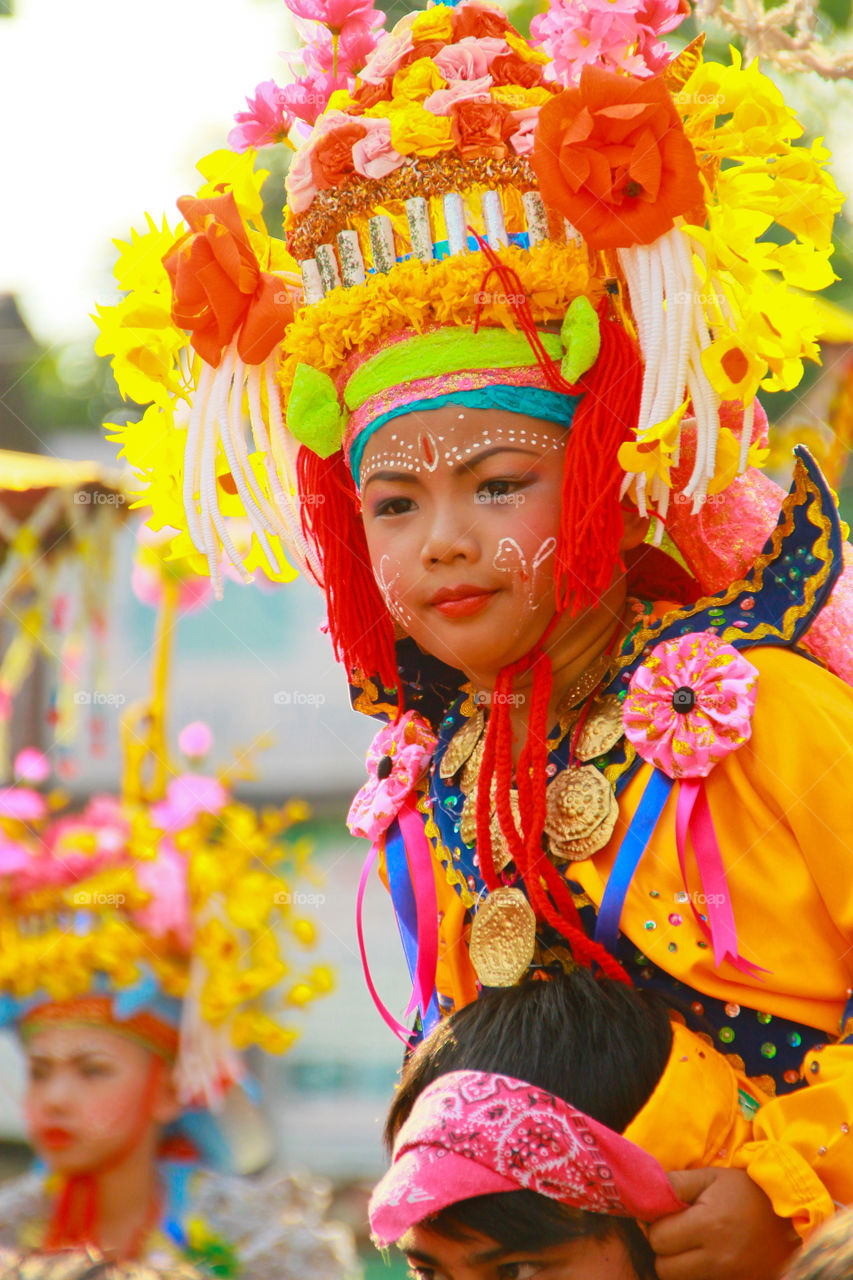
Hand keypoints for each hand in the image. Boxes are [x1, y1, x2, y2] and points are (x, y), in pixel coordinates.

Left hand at [647, 1168, 800, 1279]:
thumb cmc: (746, 1192)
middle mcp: (718, 1258)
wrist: (790, 1217)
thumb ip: (675, 1184)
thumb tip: (644, 1193)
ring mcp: (730, 1278)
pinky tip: (705, 1258)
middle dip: (664, 1250)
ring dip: (679, 1266)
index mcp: (708, 1225)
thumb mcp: (710, 1177)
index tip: (668, 1216)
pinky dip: (697, 1275)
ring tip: (693, 1245)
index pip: (658, 1239)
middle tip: (678, 1232)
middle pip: (665, 1268)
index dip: (656, 1226)